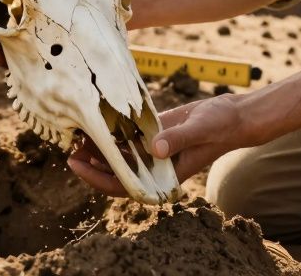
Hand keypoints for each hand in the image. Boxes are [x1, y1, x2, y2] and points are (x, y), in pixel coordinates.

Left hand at [67, 95, 250, 196]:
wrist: (231, 115)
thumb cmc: (220, 127)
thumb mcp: (199, 130)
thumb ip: (178, 140)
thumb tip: (154, 149)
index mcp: (164, 175)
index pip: (125, 185)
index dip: (98, 178)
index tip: (78, 165)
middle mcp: (154, 166)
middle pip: (116, 171)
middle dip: (91, 163)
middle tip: (69, 149)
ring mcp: (152, 150)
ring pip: (119, 153)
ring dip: (98, 146)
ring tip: (76, 134)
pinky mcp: (152, 133)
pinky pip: (127, 136)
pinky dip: (111, 131)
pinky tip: (95, 121)